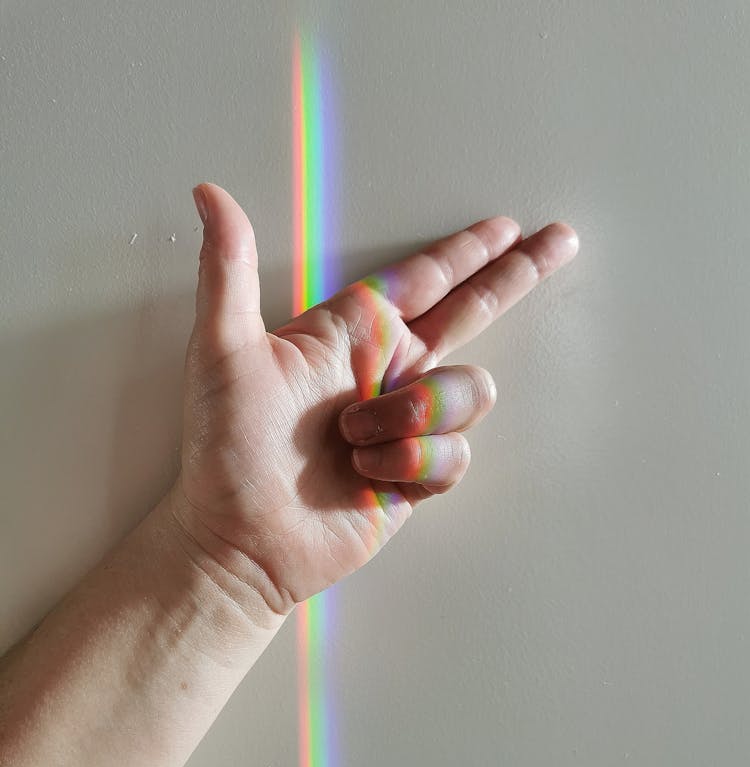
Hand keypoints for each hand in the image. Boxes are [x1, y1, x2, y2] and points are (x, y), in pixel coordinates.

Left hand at [168, 183, 578, 618]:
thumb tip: (209, 193)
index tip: (507, 227)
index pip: (422, 278)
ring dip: (416, 414)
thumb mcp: (221, 351)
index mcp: (349, 335)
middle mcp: (386, 373)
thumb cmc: (225, 450)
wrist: (243, 540)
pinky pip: (456, 454)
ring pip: (468, 392)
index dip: (466, 252)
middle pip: (471, 312)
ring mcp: (406, 425)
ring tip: (354, 440)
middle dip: (515, 276)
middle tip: (559, 240)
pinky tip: (370, 476)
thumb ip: (227, 269)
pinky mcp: (418, 474)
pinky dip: (414, 463)